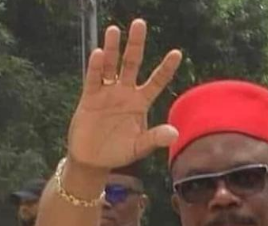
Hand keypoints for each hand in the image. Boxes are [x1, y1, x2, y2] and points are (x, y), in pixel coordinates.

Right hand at [67, 19, 182, 169]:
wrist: (94, 159)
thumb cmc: (120, 152)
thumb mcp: (140, 147)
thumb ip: (155, 138)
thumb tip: (174, 133)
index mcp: (141, 103)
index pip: (156, 82)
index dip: (166, 68)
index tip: (177, 53)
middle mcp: (125, 93)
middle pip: (132, 64)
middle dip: (136, 45)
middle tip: (140, 24)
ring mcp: (107, 93)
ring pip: (111, 66)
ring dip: (113, 49)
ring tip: (115, 30)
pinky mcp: (90, 97)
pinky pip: (94, 79)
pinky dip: (96, 67)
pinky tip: (100, 53)